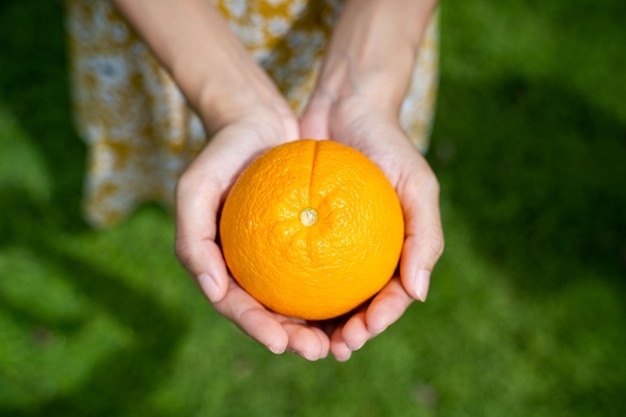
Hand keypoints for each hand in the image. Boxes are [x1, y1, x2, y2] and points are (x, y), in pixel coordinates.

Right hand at [175, 103, 337, 360]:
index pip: (237, 306)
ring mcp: (277, 254)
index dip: (257, 328)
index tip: (281, 342)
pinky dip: (336, 290)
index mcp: (221, 264)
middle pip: (271, 313)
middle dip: (294, 339)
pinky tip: (359, 300)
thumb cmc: (222, 154)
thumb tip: (213, 289)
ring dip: (319, 326)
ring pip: (299, 300)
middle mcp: (250, 266)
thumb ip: (192, 238)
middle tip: (319, 350)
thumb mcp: (195, 188)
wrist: (257, 121)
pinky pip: (321, 269)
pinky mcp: (302, 239)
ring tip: (344, 339)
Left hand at [300, 95, 443, 360]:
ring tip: (297, 339)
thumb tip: (419, 295)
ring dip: (312, 323)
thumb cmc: (388, 145)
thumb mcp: (418, 185)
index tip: (357, 334)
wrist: (345, 107)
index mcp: (394, 251)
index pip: (390, 298)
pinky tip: (270, 301)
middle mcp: (362, 252)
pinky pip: (292, 263)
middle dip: (342, 335)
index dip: (377, 322)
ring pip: (321, 293)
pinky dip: (285, 286)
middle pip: (354, 305)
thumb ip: (424, 237)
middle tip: (325, 349)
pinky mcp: (300, 229)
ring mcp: (329, 243)